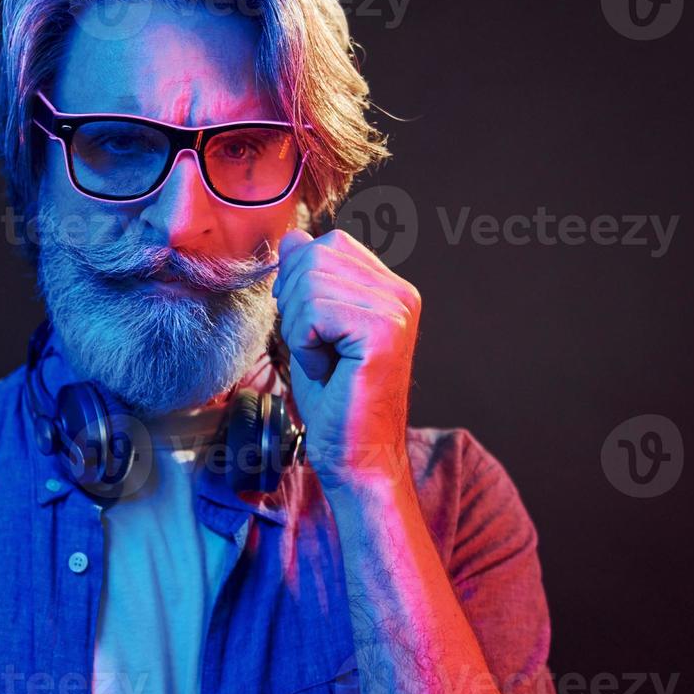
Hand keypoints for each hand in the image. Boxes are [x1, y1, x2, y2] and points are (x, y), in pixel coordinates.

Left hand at [272, 228, 421, 496]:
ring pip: (310, 283)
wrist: (357, 455)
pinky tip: (327, 370)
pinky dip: (305, 346)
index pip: (330, 243)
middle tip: (315, 347)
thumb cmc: (334, 399)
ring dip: (300, 329)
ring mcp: (396, 310)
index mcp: (390, 288)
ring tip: (325, 361)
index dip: (300, 278)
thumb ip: (305, 281)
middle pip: (316, 256)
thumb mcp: (310, 328)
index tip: (309, 326)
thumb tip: (293, 238)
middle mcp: (400, 293)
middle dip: (295, 303)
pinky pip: (314, 313)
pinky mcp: (383, 332)